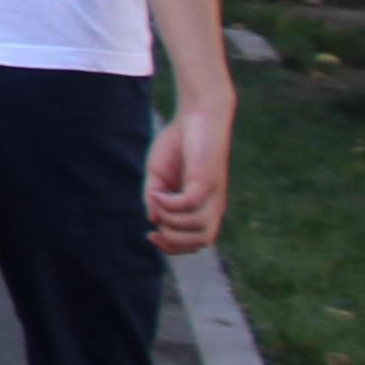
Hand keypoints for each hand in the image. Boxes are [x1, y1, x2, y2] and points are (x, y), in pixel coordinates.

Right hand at [144, 104, 229, 257]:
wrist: (197, 116)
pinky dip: (169, 204)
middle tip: (154, 231)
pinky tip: (158, 191)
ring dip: (171, 221)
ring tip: (156, 200)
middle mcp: (213, 204)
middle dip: (174, 242)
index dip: (175, 247)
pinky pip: (189, 204)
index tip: (151, 235)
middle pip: (202, 241)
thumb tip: (153, 220)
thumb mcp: (159, 176)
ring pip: (199, 228)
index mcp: (203, 207)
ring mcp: (212, 194)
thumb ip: (155, 198)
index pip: (198, 241)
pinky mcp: (207, 181)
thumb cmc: (179, 145)